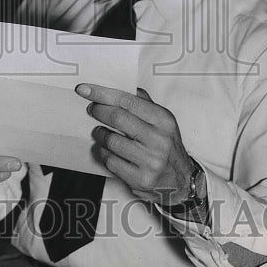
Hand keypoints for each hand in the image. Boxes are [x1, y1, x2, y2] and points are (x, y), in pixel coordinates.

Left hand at [77, 83, 191, 203]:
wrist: (181, 180)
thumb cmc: (166, 145)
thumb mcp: (162, 120)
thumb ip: (142, 102)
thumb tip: (117, 85)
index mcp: (164, 120)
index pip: (128, 100)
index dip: (103, 93)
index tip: (84, 89)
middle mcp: (160, 140)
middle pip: (117, 118)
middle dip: (98, 111)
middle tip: (92, 109)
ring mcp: (151, 162)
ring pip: (111, 141)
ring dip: (100, 134)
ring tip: (101, 132)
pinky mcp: (141, 180)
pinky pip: (110, 161)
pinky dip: (104, 153)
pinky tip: (108, 150)